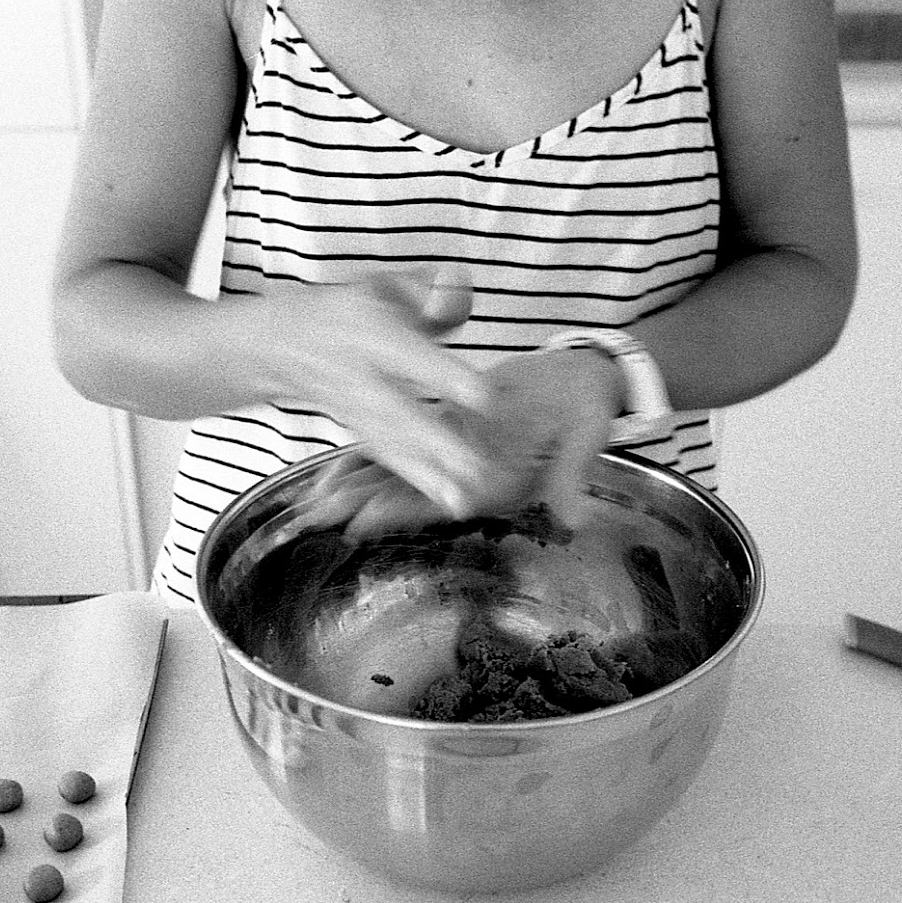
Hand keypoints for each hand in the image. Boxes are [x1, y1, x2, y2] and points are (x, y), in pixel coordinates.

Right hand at [233, 265, 496, 518]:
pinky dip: (415, 481)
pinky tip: (449, 502)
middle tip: (475, 467)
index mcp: (371, 331)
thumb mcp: (389, 284)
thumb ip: (432, 289)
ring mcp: (355, 409)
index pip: (408, 354)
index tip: (483, 397)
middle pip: (397, 409)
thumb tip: (453, 299)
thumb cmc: (359, 309)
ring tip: (463, 500)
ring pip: (391, 443)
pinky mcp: (359, 432)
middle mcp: (359, 375)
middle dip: (434, 440)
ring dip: (426, 474)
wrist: (286, 342)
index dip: (443, 373)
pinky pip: (385, 459)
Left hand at [295, 346, 624, 538]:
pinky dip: (370, 456)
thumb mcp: (587, 436)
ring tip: (309, 501)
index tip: (358, 524)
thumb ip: (574, 476)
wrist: (589, 378)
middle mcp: (471, 479)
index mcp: (499, 485)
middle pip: (406, 496)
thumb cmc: (591, 405)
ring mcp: (456, 458)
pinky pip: (403, 447)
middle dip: (359, 507)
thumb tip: (576, 518)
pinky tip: (334, 466)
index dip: (400, 513)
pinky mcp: (447, 432)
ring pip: (398, 476)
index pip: (441, 503)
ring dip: (354, 488)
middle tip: (311, 518)